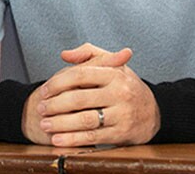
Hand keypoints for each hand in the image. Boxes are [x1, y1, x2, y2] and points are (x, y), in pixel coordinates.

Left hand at [24, 43, 159, 146]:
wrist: (154, 112)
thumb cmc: (127, 87)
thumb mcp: (113, 65)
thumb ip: (88, 54)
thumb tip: (65, 55)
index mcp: (115, 73)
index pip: (80, 74)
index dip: (58, 82)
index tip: (45, 89)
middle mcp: (120, 93)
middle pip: (79, 98)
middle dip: (55, 105)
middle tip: (41, 109)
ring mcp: (122, 114)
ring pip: (84, 120)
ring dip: (60, 124)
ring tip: (45, 124)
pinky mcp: (121, 133)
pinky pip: (93, 137)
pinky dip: (73, 140)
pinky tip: (58, 139)